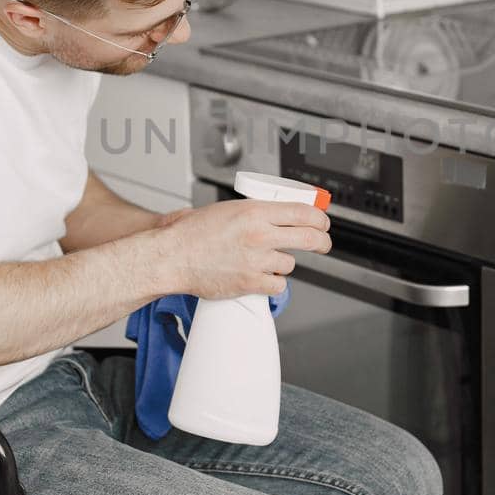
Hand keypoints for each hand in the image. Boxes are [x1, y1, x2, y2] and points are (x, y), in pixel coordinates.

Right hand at [155, 199, 330, 298]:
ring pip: (290, 263)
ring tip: (264, 260)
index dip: (319, 218)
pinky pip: (277, 285)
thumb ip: (255, 211)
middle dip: (321, 242)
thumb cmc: (191, 233)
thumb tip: (280, 212)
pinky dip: (273, 283)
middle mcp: (259, 234)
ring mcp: (256, 260)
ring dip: (282, 263)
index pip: (303, 212)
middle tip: (323, 243)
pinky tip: (261, 277)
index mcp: (255, 211)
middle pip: (309, 238)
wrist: (171, 256)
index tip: (322, 222)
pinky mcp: (250, 282)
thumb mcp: (227, 210)